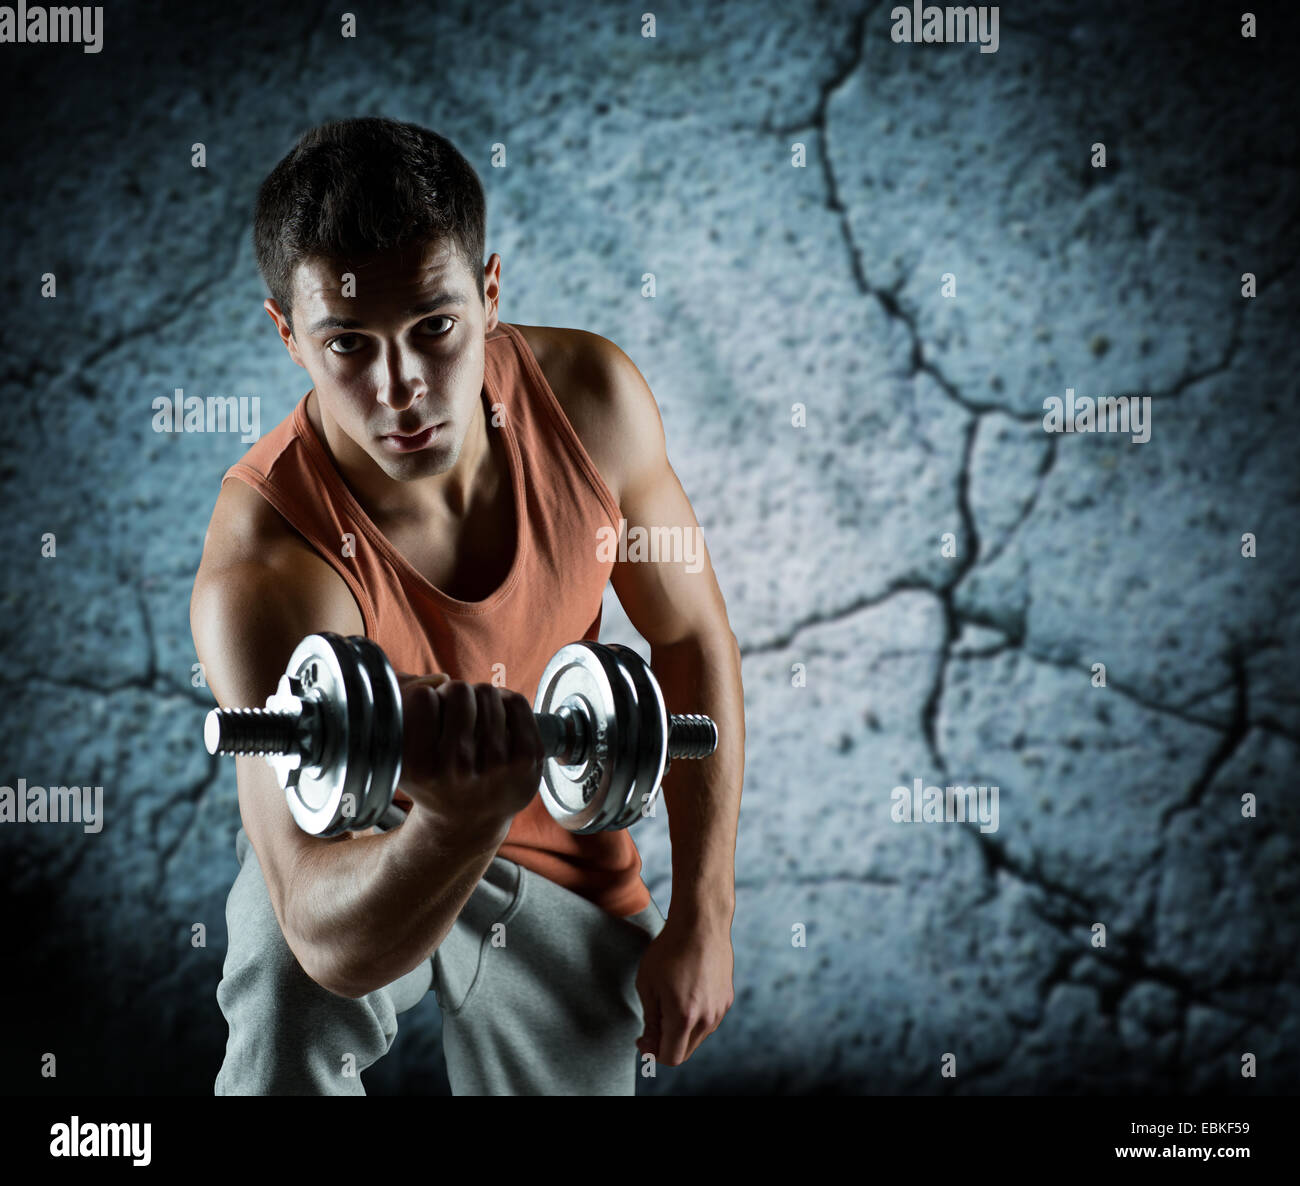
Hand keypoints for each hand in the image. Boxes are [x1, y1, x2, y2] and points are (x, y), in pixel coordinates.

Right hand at [395, 672, 543, 837]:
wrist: (469, 821)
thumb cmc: (433, 779)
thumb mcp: (403, 757)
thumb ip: (404, 713)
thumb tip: (434, 681)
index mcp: (419, 767)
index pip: (421, 697)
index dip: (426, 699)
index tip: (430, 714)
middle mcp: (457, 768)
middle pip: (457, 690)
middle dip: (455, 695)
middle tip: (456, 716)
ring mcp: (496, 765)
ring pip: (487, 692)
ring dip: (480, 700)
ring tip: (476, 722)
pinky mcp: (526, 759)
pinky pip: (516, 701)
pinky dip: (506, 701)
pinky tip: (499, 719)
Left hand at [634, 913, 734, 1066]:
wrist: (701, 923)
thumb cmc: (669, 951)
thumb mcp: (648, 985)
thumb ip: (650, 1020)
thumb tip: (650, 1044)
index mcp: (684, 1017)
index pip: (671, 1057)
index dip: (653, 1053)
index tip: (643, 1038)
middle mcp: (707, 1019)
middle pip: (685, 1051)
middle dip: (666, 1044)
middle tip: (652, 1024)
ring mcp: (720, 1009)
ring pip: (698, 1037)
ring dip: (682, 1032)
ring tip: (669, 1005)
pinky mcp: (727, 998)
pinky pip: (709, 1020)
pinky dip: (695, 1018)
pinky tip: (685, 994)